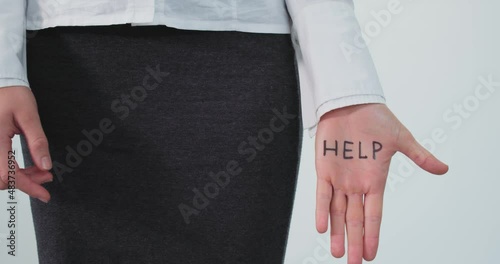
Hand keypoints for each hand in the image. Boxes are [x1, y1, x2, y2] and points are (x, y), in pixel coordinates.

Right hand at [0, 86, 52, 202]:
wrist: (1, 82)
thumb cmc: (13, 95)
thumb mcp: (29, 115)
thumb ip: (37, 141)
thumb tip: (46, 165)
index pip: (8, 174)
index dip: (27, 186)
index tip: (44, 194)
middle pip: (2, 177)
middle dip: (26, 181)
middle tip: (47, 176)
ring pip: (0, 173)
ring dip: (20, 177)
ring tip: (41, 171)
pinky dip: (13, 170)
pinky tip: (29, 166)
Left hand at [314, 103, 447, 263]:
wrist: (351, 102)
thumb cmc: (376, 119)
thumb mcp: (401, 139)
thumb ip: (419, 156)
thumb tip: (444, 169)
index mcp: (375, 180)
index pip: (374, 214)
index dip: (372, 235)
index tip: (371, 254)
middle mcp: (356, 184)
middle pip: (355, 219)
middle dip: (354, 242)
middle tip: (353, 263)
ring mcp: (339, 179)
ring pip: (338, 212)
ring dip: (337, 232)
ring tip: (338, 254)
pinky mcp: (324, 170)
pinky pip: (322, 195)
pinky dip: (321, 210)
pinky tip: (322, 228)